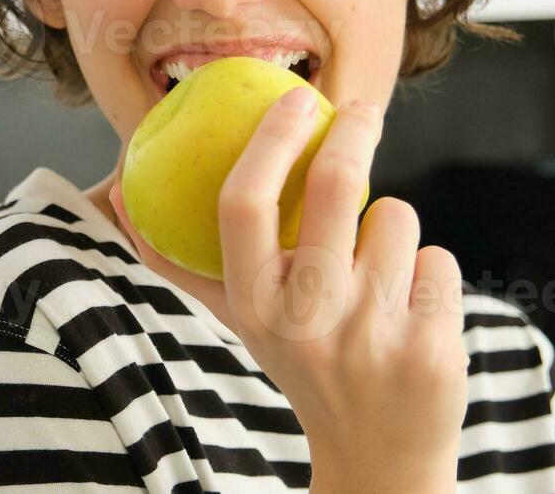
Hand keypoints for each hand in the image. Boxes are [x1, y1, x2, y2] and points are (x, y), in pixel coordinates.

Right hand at [109, 88, 466, 493]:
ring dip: (391, 229)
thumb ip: (186, 266)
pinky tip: (412, 313)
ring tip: (378, 276)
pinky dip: (429, 273)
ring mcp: (372, 332)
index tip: (294, 98)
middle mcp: (308, 319)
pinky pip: (437, 257)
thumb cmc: (305, 367)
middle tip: (361, 110)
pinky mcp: (431, 343)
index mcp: (254, 307)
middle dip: (355, 129)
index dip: (270, 139)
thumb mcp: (243, 323)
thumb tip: (118, 199)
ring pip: (396, 215)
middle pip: (337, 183)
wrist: (378, 456)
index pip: (244, 203)